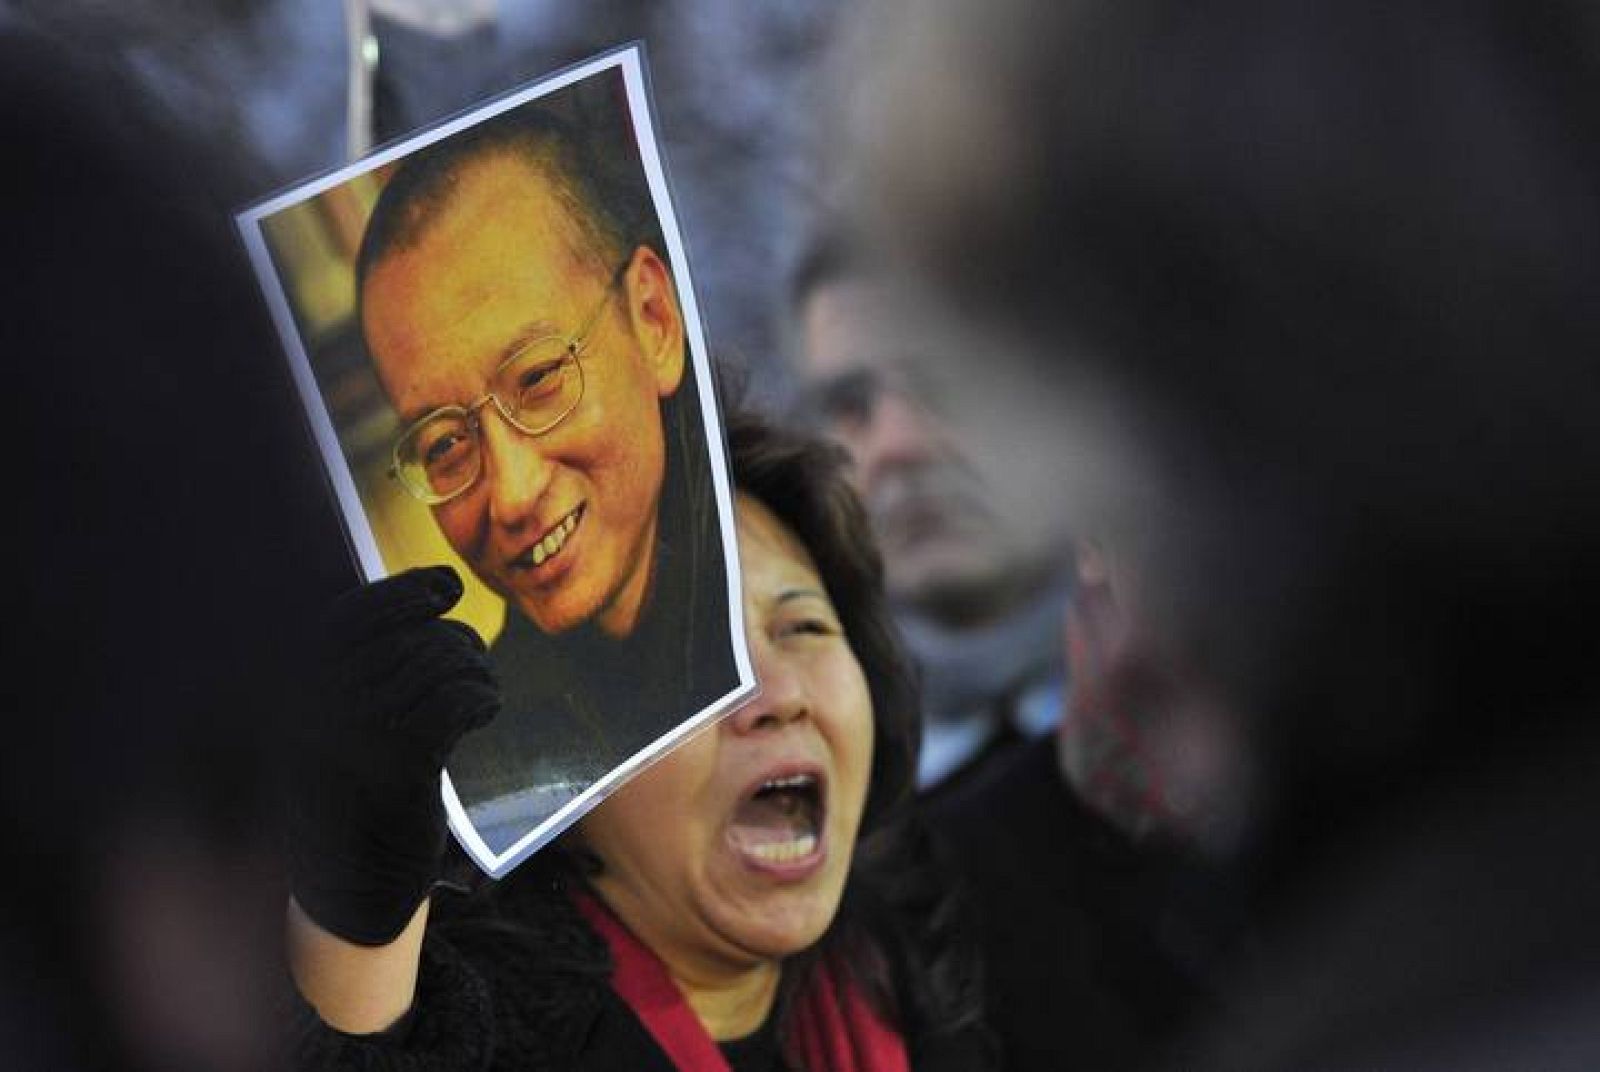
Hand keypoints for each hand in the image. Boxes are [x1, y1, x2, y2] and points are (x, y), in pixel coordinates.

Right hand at [289, 566, 499, 945]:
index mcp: (291, 693)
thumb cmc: (353, 799)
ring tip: (482, 690)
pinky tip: (485, 709)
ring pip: (436, 665)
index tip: (447, 587)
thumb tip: (424, 597)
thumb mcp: (337, 727)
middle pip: (405, 639)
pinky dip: (481, 697)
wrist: (353, 891)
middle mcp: (312, 708)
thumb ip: (363, 670)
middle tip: (475, 661)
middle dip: (453, 640)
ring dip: (474, 669)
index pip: (348, 618)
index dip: (403, 592)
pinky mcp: (397, 768)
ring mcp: (352, 737)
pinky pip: (454, 701)